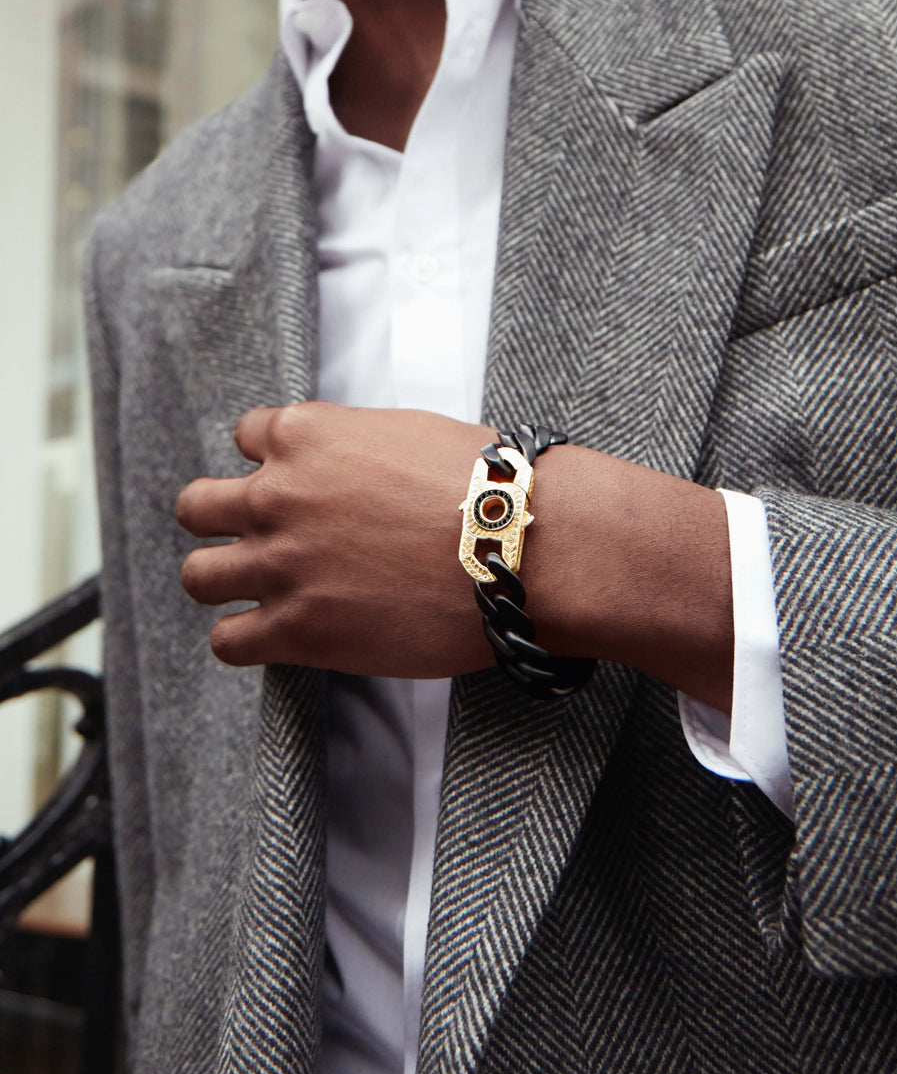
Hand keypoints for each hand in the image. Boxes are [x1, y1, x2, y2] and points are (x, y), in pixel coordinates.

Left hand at [176, 403, 498, 675]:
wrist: (521, 547)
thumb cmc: (486, 486)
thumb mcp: (410, 433)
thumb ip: (356, 446)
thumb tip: (354, 467)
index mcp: (305, 436)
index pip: (247, 435)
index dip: (270, 462)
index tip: (292, 483)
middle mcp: (278, 496)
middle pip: (198, 507)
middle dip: (222, 520)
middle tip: (259, 537)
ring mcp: (281, 565)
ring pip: (199, 575)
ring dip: (223, 581)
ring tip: (258, 591)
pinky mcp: (297, 630)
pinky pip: (228, 641)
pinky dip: (244, 640)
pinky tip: (273, 636)